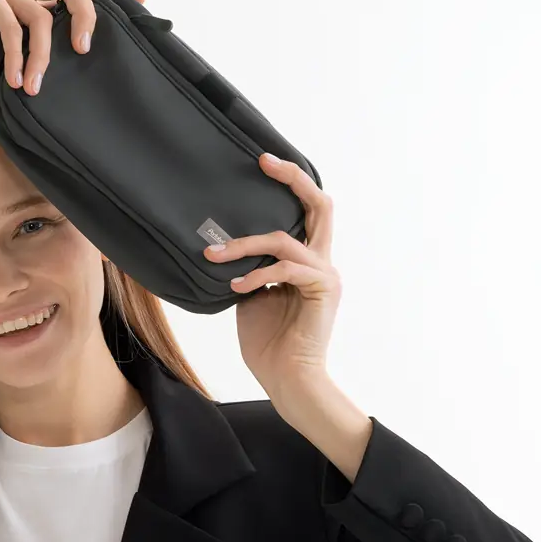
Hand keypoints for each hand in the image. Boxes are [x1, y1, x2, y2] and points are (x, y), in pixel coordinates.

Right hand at [0, 0, 146, 109]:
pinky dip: (14, 56)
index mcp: (35, 4)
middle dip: (86, 15)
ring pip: (42, 15)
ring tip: (32, 88)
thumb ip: (49, 67)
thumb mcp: (23, 75)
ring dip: (42, 58)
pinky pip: (12, 23)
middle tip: (84, 51)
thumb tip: (84, 83)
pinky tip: (10, 81)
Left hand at [205, 155, 339, 396]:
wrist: (286, 379)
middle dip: (293, 179)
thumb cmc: (268, 344)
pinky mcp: (323, 288)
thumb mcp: (250, 298)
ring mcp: (325, 275)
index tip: (261, 163)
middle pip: (320, 204)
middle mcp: (321, 262)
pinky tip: (236, 287)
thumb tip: (223, 248)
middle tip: (264, 162)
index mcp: (306, 261)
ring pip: (286, 239)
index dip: (289, 183)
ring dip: (246, 246)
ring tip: (215, 256)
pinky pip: (286, 268)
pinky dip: (258, 275)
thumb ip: (248, 270)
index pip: (305, 212)